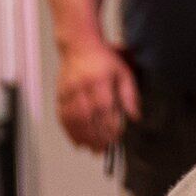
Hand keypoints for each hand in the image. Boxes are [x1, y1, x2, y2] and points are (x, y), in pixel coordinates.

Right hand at [53, 36, 135, 152]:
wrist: (79, 45)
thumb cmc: (104, 59)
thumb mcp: (124, 73)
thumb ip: (130, 95)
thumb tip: (135, 117)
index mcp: (99, 80)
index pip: (104, 107)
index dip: (109, 125)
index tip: (116, 138)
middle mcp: (81, 86)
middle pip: (86, 115)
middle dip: (95, 135)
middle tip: (103, 150)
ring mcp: (68, 90)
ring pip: (73, 118)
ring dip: (81, 136)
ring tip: (91, 149)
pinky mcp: (60, 93)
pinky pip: (62, 115)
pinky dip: (69, 130)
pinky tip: (76, 140)